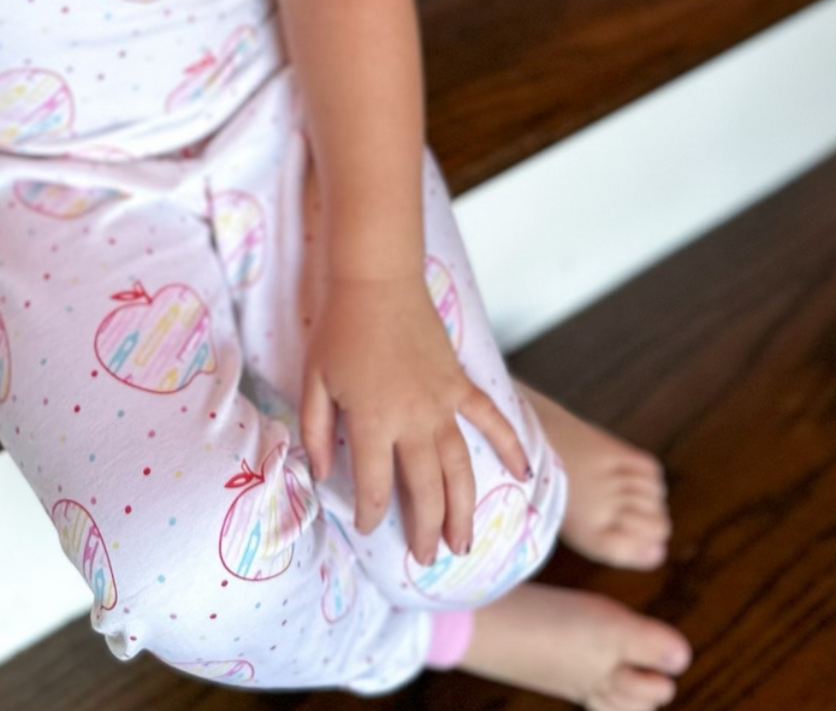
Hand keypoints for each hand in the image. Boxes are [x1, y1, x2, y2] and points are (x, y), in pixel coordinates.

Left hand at [300, 272, 531, 564]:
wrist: (376, 279)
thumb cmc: (339, 328)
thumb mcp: (312, 380)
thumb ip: (313, 432)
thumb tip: (320, 475)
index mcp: (371, 422)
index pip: (375, 488)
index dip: (371, 516)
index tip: (369, 529)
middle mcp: (412, 421)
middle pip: (425, 490)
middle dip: (426, 530)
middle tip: (428, 558)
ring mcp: (442, 403)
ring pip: (460, 469)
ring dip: (464, 510)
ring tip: (463, 544)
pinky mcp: (459, 383)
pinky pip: (491, 420)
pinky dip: (510, 447)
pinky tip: (523, 474)